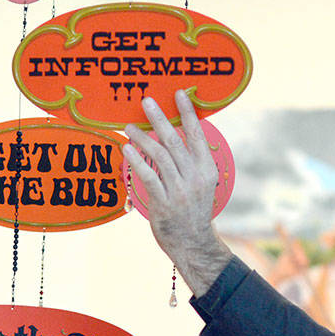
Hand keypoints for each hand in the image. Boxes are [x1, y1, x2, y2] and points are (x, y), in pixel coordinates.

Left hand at [123, 91, 231, 295]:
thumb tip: (172, 135)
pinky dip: (136, 160)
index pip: (198, 135)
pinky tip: (126, 149)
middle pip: (175, 141)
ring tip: (129, 127)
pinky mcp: (163, 203)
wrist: (192, 241)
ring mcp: (180, 191)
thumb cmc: (193, 209)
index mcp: (207, 170)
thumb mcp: (201, 184)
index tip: (179, 94)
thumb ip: (190, 161)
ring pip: (159, 156)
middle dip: (160, 119)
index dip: (188, 113)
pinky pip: (148, 176)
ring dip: (142, 138)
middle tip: (146, 101)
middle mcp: (196, 178)